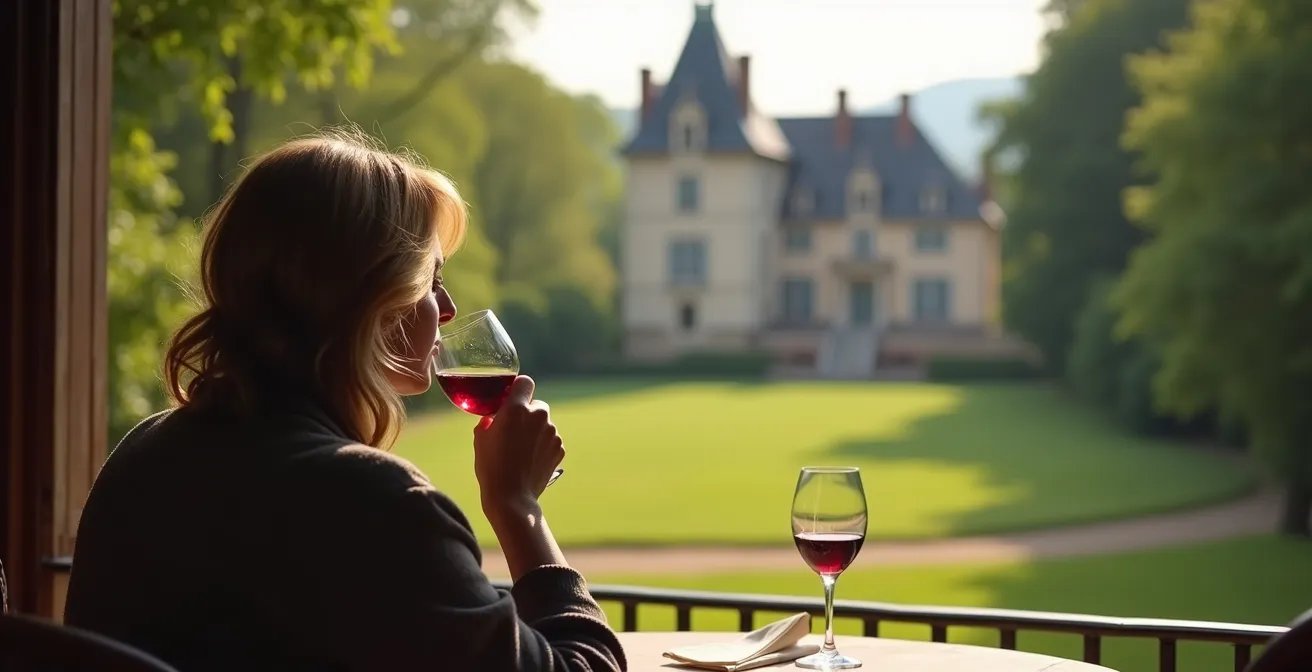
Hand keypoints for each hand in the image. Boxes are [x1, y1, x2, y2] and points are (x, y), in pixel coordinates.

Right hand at [472, 375, 563, 517]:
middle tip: (514, 430)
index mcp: (516, 409)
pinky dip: (543, 446)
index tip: (512, 398)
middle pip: (536, 404)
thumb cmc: (491, 466)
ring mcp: (552, 432)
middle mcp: (538, 416)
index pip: (525, 382)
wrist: (511, 497)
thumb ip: (489, 421)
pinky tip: (530, 460)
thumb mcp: (481, 439)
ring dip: (535, 431)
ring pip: (544, 424)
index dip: (518, 389)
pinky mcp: (559, 448)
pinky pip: (551, 440)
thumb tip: (492, 419)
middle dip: (527, 413)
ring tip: (521, 451)